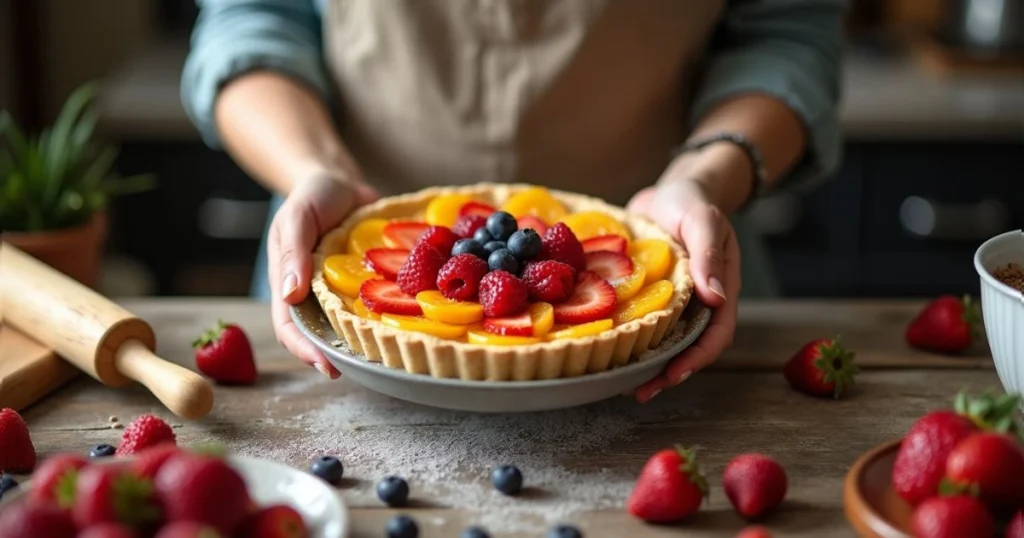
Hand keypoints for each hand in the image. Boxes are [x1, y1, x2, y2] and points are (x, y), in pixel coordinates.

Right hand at [267, 173, 378, 377]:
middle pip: (324, 335)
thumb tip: (290, 294)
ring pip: (353, 325)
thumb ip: (293, 252)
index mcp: (290, 286)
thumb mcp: (297, 217)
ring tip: (394, 353)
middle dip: (343, 354)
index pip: (291, 328)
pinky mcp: (369, 282)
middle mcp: (317, 295)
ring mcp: (343, 292)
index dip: (305, 350)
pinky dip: (392, 313)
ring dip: (370, 340)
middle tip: (369, 366)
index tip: (328, 365)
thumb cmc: (311, 198)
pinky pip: (379, 303)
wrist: (339, 182)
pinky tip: (412, 321)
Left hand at [625, 176, 740, 401]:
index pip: (715, 334)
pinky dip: (627, 338)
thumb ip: (708, 256)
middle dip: (666, 373)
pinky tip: (604, 348)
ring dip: (644, 363)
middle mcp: (697, 303)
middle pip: (687, 347)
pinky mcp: (649, 295)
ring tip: (617, 381)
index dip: (696, 359)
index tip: (673, 375)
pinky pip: (640, 322)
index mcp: (719, 290)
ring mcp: (673, 302)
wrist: (671, 190)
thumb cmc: (692, 201)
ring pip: (662, 340)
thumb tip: (715, 299)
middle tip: (638, 391)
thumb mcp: (702, 221)